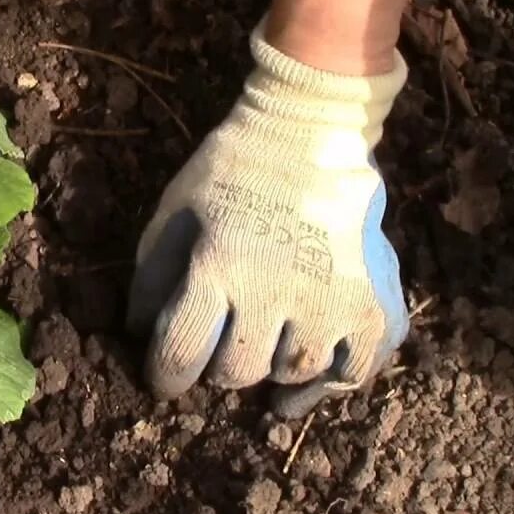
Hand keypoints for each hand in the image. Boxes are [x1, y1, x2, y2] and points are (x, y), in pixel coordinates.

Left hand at [127, 26, 407, 417]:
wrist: (309, 131)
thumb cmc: (230, 173)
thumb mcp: (173, 214)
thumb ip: (153, 279)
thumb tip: (139, 336)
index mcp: (218, 266)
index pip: (181, 353)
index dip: (165, 376)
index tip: (165, 378)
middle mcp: (276, 291)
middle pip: (237, 371)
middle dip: (219, 365)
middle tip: (221, 345)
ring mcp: (331, 301)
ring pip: (292, 374)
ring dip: (272, 367)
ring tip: (264, 346)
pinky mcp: (374, 303)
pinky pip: (354, 371)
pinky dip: (330, 382)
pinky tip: (308, 379)